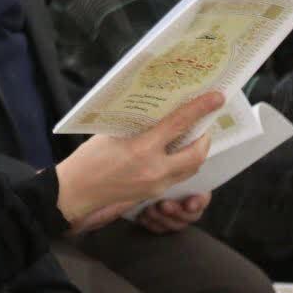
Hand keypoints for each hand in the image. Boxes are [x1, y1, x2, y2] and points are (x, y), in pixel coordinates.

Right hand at [55, 92, 221, 230]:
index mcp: (141, 149)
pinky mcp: (154, 194)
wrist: (76, 191)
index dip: (200, 109)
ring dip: (196, 153)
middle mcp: (154, 169)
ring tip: (191, 138)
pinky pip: (177, 177)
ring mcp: (156, 185)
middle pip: (196, 154)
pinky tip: (172, 154)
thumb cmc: (88, 159)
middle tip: (204, 124)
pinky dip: (180, 164)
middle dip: (205, 138)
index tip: (216, 98)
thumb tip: (157, 112)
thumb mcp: (111, 134)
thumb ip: (137, 125)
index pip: (178, 125)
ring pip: (191, 169)